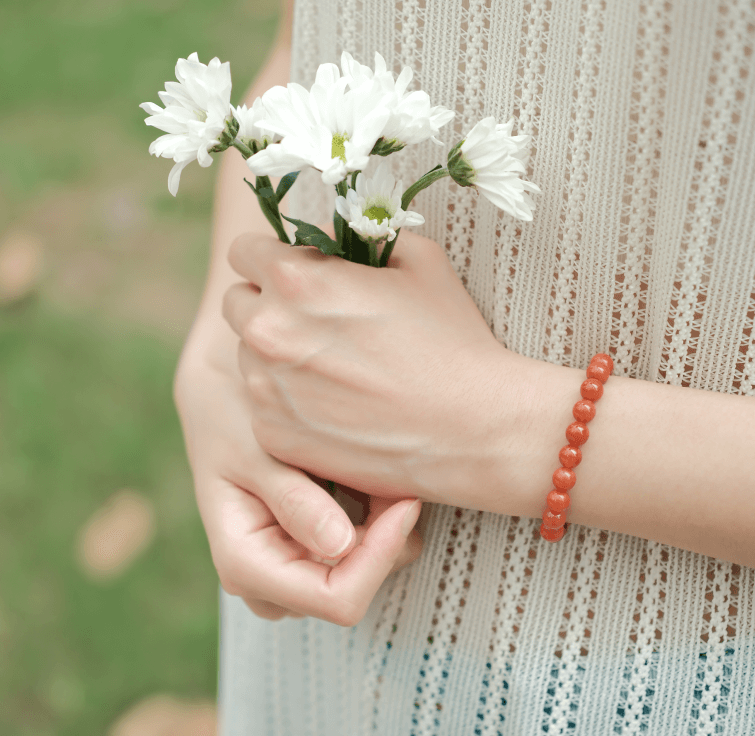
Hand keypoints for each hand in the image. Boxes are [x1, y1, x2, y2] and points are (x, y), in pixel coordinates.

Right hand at [174, 344, 423, 624]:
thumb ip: (294, 499)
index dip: (380, 557)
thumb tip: (338, 545)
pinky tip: (369, 482)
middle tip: (398, 480)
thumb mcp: (256, 450)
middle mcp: (265, 583)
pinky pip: (356, 558)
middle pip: (351, 592)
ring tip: (381, 475)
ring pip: (360, 578)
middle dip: (384, 541)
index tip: (406, 501)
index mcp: (245, 563)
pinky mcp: (304, 556)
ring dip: (383, 532)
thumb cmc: (231, 418)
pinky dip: (376, 524)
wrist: (220, 400)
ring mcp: (285, 574)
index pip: (335, 598)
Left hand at [222, 227, 515, 508]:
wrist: (473, 429)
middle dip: (267, 305)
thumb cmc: (452, 341)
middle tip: (315, 322)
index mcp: (295, 280)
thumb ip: (363, 237)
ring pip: (248, 358)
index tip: (295, 273)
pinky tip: (338, 408)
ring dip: (277, 356)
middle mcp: (266, 333)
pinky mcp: (275, 437)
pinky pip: (265, 407)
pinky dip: (290, 404)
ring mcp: (266, 391)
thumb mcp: (420, 261)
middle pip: (238, 305)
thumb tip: (334, 238)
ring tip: (335, 371)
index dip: (271, 258)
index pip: (242, 252)